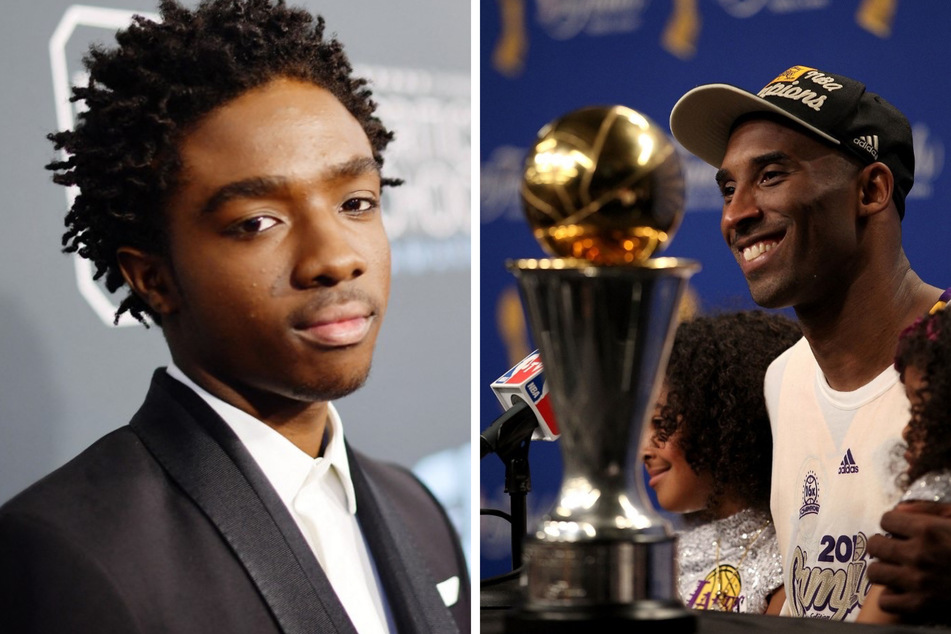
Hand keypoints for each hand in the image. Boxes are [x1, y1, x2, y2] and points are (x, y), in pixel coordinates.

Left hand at [867, 501, 950, 623]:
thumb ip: (928, 511)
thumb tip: (899, 508)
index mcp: (927, 530)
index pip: (886, 520)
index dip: (893, 525)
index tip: (900, 531)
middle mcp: (918, 554)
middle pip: (875, 545)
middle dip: (882, 545)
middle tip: (893, 550)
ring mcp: (918, 581)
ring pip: (875, 572)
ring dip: (883, 570)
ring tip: (894, 570)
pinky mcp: (921, 604)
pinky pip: (886, 602)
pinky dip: (891, 598)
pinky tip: (901, 591)